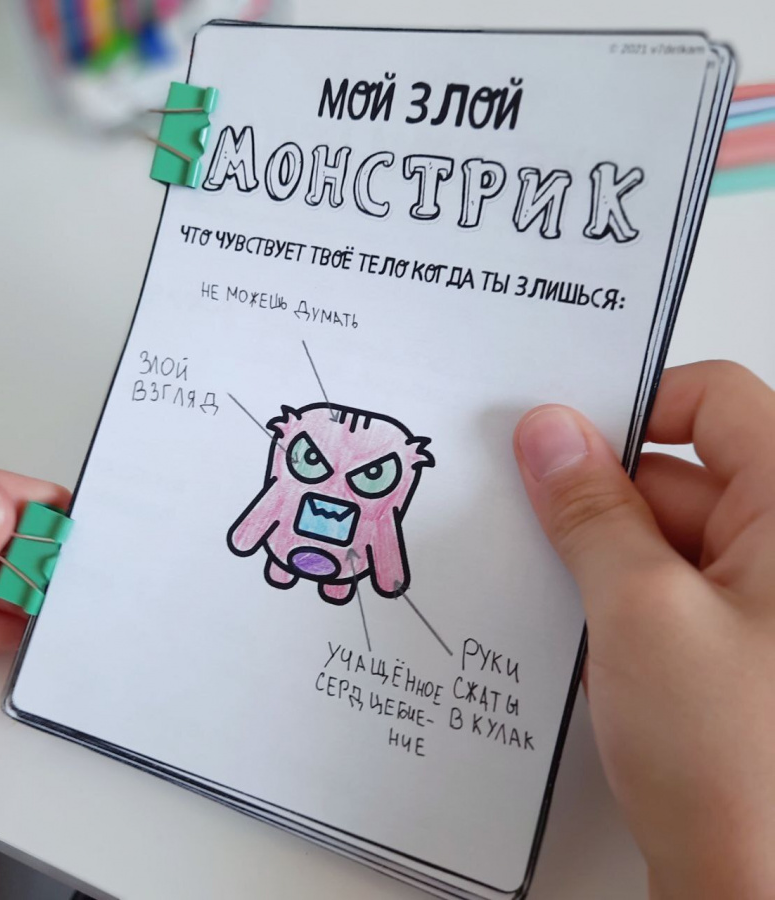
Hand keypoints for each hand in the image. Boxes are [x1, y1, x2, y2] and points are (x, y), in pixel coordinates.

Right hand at [513, 361, 774, 899]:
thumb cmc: (743, 770)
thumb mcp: (640, 611)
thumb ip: (590, 511)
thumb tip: (549, 435)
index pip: (715, 400)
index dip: (636, 405)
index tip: (562, 437)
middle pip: (679, 473)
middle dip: (600, 497)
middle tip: (529, 518)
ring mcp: (763, 605)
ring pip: (663, 537)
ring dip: (600, 556)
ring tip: (556, 593)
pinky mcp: (734, 649)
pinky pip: (664, 591)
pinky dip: (616, 599)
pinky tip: (581, 636)